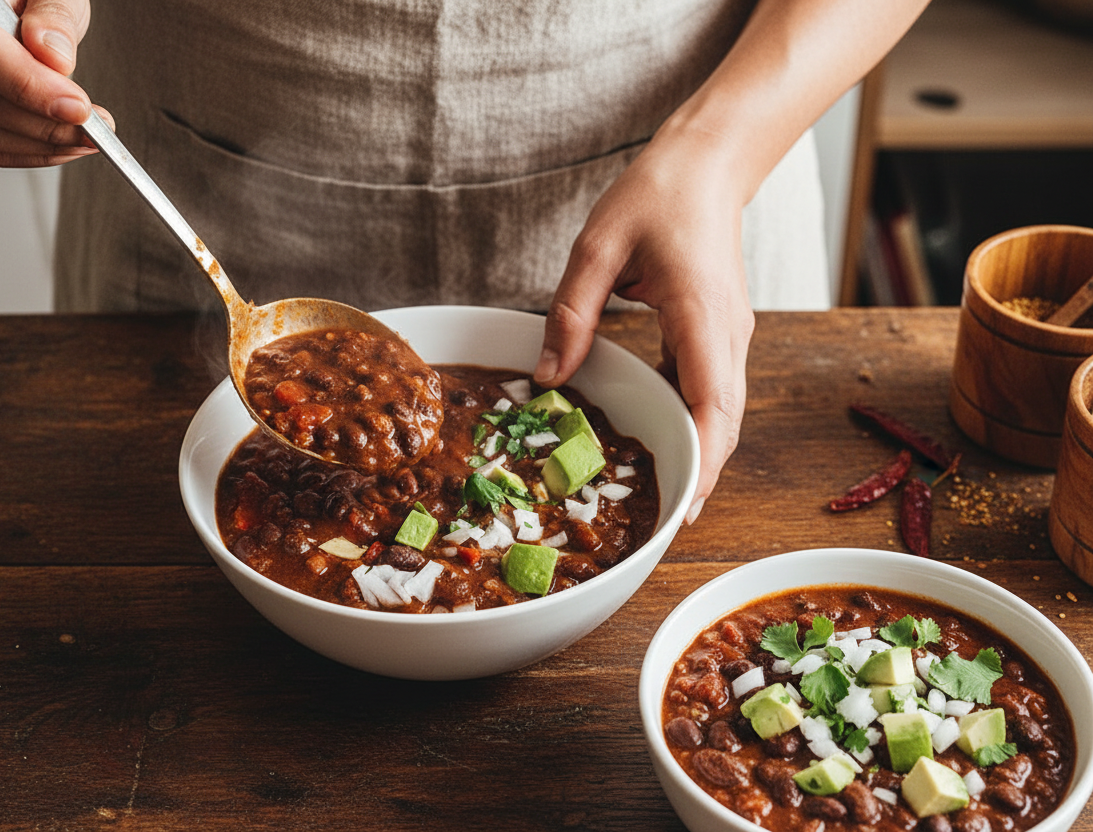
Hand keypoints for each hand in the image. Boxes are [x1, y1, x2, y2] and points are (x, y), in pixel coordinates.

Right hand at [0, 0, 111, 166]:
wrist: (4, 1)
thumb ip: (54, 17)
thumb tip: (53, 56)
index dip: (28, 87)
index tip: (77, 108)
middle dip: (42, 124)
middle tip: (90, 128)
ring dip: (35, 146)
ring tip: (81, 139)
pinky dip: (18, 152)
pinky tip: (53, 146)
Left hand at [533, 134, 754, 525]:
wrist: (707, 164)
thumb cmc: (656, 194)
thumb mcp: (596, 247)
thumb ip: (570, 314)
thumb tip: (550, 379)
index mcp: (701, 313)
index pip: (714, 403)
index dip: (703, 461)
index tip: (683, 508)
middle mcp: (728, 335)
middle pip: (725, 422)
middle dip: (701, 476)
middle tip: (664, 525)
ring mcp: (730, 337)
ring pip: (722, 412)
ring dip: (699, 455)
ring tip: (662, 499)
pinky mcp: (720, 336)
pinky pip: (711, 392)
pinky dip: (693, 425)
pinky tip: (661, 443)